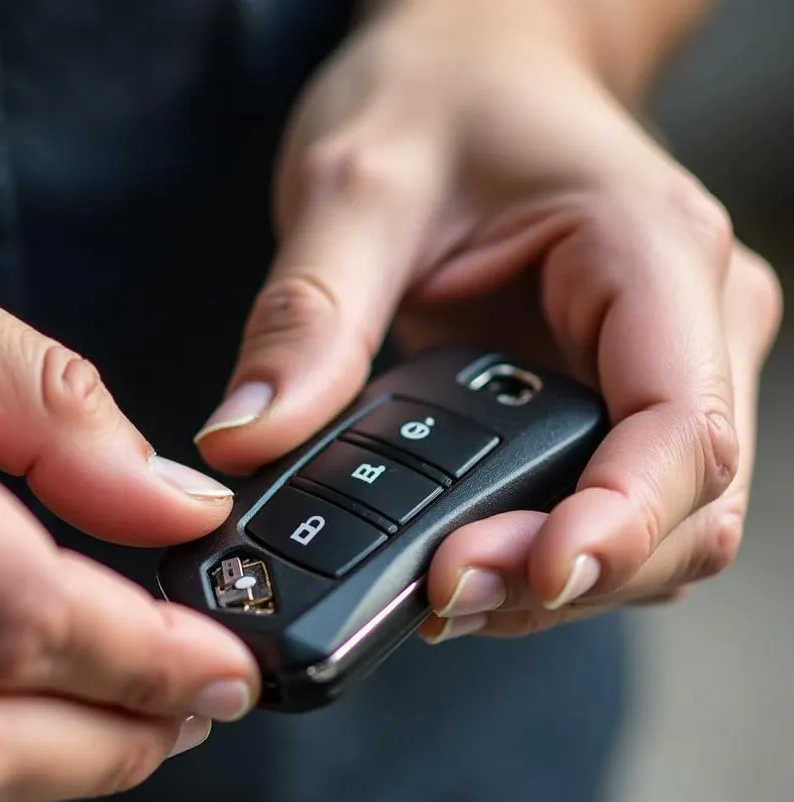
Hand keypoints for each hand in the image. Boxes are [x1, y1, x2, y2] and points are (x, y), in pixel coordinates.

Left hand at [194, 4, 780, 637]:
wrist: (475, 70)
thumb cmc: (437, 100)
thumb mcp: (355, 186)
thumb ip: (308, 317)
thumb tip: (247, 442)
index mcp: (650, 252)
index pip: (680, 426)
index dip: (616, 524)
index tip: (526, 576)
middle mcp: (691, 318)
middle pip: (685, 506)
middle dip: (571, 573)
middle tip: (443, 593)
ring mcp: (668, 368)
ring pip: (662, 528)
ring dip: (559, 581)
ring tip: (442, 588)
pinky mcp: (620, 401)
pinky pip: (614, 509)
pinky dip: (548, 554)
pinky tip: (466, 557)